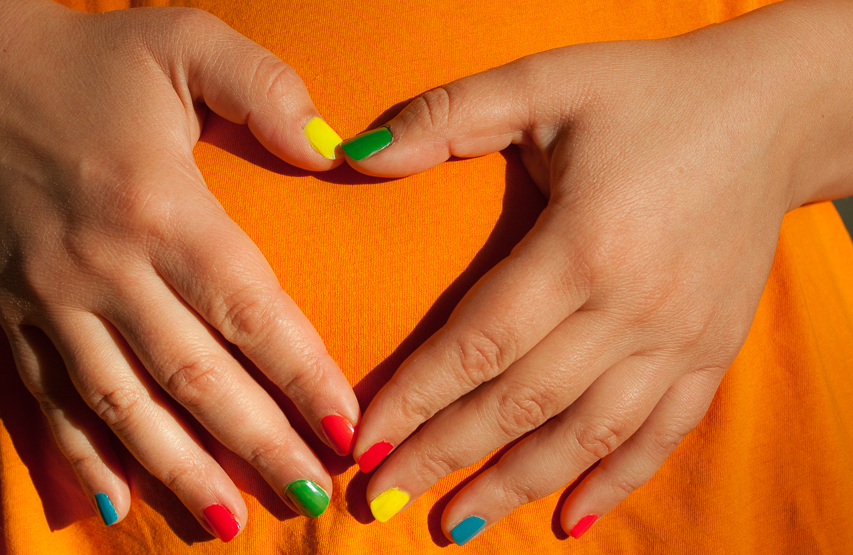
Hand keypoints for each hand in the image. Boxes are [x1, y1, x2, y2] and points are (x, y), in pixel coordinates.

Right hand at [0, 0, 357, 538]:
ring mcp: (51, 297)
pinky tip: (117, 501)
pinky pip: (48, 398)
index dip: (300, 374)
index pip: (247, 308)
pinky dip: (82, 455)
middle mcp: (104, 264)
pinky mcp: (12, 312)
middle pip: (193, 375)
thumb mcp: (189, 41)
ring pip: (122, 404)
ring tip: (229, 522)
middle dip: (256, 442)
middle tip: (308, 494)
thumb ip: (266, 90)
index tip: (344, 427)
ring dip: (179, 469)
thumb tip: (332, 153)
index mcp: (159, 204)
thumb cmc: (93, 62)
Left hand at [340, 0, 852, 542]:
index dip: (415, 400)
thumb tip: (349, 153)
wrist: (772, 111)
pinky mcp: (713, 349)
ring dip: (516, 484)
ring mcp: (680, 337)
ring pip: (587, 434)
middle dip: (445, 456)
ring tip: (456, 523)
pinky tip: (571, 520)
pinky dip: (615, 481)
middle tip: (382, 500)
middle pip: (521, 403)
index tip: (362, 446)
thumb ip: (445, 117)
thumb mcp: (544, 81)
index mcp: (582, 244)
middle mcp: (632, 306)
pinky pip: (662, 433)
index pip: (478, 344)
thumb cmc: (647, 92)